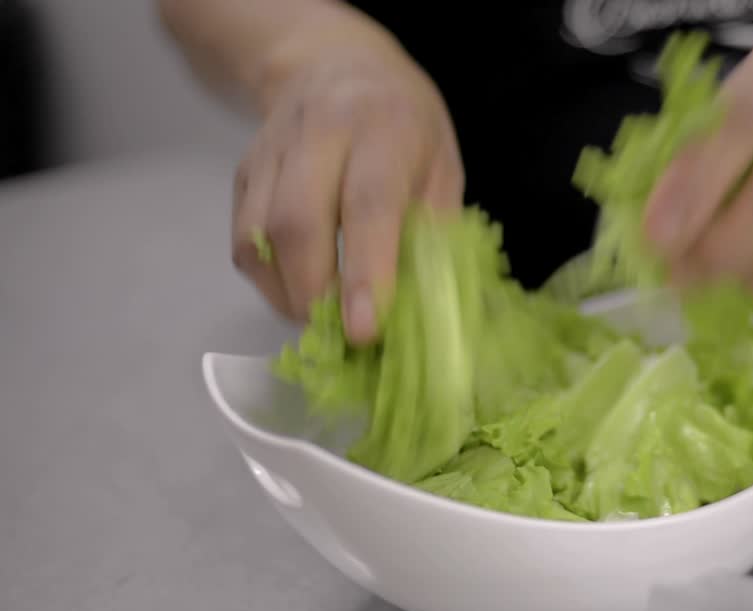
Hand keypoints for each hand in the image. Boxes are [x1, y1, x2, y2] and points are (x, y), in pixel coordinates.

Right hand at [231, 31, 461, 342]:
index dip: (364, 273)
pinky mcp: (243, 171)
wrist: (335, 64)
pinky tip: (297, 292)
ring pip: (259, 235)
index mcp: (384, 128)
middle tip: (342, 337)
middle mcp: (320, 132)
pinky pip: (242, 238)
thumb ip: (435, 231)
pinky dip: (268, 280)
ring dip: (287, 294)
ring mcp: (272, 150)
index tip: (364, 330)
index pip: (368, 205)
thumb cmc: (404, 125)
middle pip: (298, 223)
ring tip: (320, 321)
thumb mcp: (443, 165)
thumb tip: (424, 308)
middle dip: (316, 293)